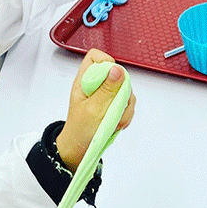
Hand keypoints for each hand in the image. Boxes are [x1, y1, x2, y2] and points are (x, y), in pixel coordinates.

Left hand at [56, 49, 135, 171]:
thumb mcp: (93, 110)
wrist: (80, 150)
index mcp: (84, 82)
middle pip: (117, 74)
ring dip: (124, 107)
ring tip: (114, 120)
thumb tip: (117, 70)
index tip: (114, 77)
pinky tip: (117, 124)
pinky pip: (127, 104)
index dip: (106, 62)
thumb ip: (106, 90)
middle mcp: (96, 86)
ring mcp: (106, 96)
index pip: (95, 58)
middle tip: (114, 107)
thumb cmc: (79, 131)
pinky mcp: (113, 106)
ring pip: (125, 91)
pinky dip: (126, 115)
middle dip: (121, 92)